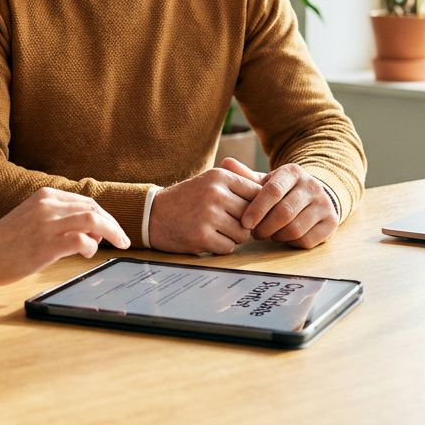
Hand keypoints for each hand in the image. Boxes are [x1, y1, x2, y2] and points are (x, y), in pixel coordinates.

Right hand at [0, 187, 130, 285]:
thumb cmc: (4, 242)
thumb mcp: (32, 219)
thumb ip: (58, 219)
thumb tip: (89, 231)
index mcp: (44, 195)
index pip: (86, 201)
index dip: (105, 215)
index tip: (113, 230)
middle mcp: (47, 204)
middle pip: (93, 207)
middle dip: (113, 224)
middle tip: (122, 240)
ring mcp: (46, 223)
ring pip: (92, 219)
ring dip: (111, 231)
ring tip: (118, 244)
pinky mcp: (45, 244)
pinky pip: (81, 240)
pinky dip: (92, 246)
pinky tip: (87, 253)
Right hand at [147, 167, 263, 254]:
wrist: (153, 214)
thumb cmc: (186, 199)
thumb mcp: (209, 181)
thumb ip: (237, 184)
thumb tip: (272, 193)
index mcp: (219, 176)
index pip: (257, 193)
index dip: (256, 206)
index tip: (246, 212)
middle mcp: (215, 193)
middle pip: (252, 215)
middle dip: (245, 223)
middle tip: (228, 223)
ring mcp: (209, 215)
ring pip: (243, 234)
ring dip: (233, 236)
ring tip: (215, 229)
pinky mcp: (202, 236)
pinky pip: (229, 247)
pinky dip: (221, 246)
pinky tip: (207, 238)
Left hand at [226, 158, 338, 248]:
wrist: (315, 195)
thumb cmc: (283, 191)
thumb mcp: (267, 181)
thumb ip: (246, 176)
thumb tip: (225, 162)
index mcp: (293, 172)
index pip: (273, 191)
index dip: (257, 208)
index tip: (244, 222)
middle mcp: (312, 186)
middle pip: (284, 212)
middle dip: (265, 226)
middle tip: (253, 233)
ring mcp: (324, 205)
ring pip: (295, 228)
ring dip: (276, 236)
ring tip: (267, 234)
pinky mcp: (331, 223)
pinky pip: (307, 240)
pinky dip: (291, 243)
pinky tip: (283, 237)